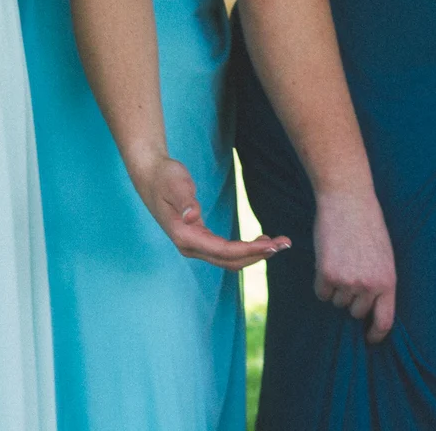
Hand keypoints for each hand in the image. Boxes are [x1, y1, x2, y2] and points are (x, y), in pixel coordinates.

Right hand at [129, 153, 291, 270]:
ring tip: (279, 243)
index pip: (224, 251)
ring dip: (254, 254)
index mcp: (185, 237)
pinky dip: (245, 250)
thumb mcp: (175, 184)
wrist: (150, 175)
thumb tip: (192, 216)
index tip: (273, 244)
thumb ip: (184, 200)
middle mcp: (189, 246)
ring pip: (228, 260)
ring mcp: (193, 245)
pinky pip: (224, 252)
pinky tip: (261, 242)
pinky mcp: (198, 239)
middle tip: (285, 243)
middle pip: (229, 261)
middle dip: (258, 255)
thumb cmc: (164, 176)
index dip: (249, 250)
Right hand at [312, 186, 397, 342]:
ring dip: (337, 288)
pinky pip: (321, 293)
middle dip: (352, 299)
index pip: (384, 321)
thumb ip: (380, 283)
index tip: (369, 339)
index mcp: (388, 281)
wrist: (348, 201)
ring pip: (337, 302)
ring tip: (343, 260)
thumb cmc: (369, 227)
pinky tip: (329, 261)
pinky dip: (322, 282)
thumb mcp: (385, 256)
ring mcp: (347, 282)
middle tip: (352, 272)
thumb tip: (370, 310)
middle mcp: (369, 286)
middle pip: (355, 312)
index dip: (376, 334)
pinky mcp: (326, 275)